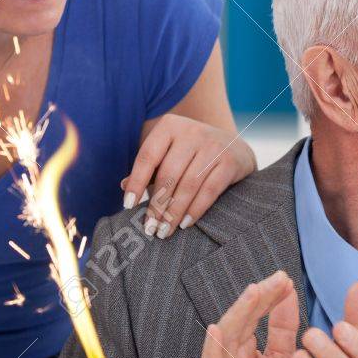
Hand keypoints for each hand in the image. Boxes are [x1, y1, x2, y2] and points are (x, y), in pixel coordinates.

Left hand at [122, 114, 255, 237]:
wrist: (234, 147)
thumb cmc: (192, 154)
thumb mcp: (169, 153)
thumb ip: (149, 169)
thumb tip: (123, 186)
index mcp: (170, 126)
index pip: (148, 156)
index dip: (137, 182)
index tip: (128, 205)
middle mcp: (192, 132)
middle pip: (168, 174)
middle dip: (157, 205)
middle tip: (150, 228)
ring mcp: (213, 145)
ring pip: (188, 185)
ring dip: (174, 212)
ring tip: (164, 231)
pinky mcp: (230, 161)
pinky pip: (209, 190)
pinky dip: (195, 209)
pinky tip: (184, 223)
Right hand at [199, 270, 298, 357]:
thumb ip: (284, 333)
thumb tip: (288, 295)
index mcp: (250, 353)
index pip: (259, 319)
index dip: (271, 299)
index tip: (287, 280)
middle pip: (242, 322)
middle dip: (258, 299)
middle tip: (277, 280)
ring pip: (225, 339)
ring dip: (238, 314)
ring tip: (253, 293)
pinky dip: (212, 350)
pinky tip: (218, 330)